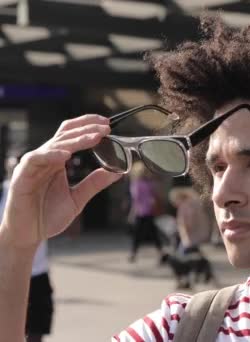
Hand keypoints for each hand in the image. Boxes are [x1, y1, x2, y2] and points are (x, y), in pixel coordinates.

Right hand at [0, 115, 121, 248]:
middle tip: (106, 127)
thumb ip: (94, 183)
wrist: (28, 234)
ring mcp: (32, 166)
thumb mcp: (77, 198)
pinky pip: (35, 160)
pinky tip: (66, 155)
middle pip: (65, 134)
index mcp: (57, 161)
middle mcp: (45, 159)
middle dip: (87, 129)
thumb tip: (116, 172)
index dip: (88, 126)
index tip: (108, 124)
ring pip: (54, 144)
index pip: (71, 134)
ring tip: (94, 137)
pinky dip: (51, 155)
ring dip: (75, 139)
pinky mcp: (22, 177)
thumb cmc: (47, 215)